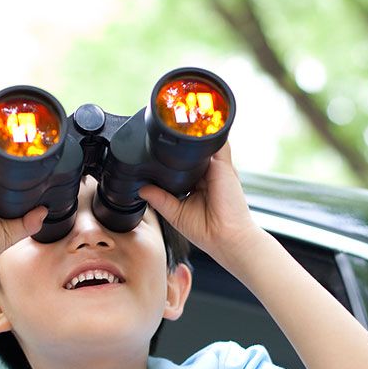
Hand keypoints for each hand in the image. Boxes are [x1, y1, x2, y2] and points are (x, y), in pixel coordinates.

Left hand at [138, 143, 261, 266]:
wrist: (226, 237)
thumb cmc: (206, 231)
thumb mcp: (176, 213)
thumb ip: (160, 199)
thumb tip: (142, 190)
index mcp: (198, 184)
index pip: (183, 166)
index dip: (172, 160)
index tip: (156, 154)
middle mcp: (208, 174)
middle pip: (192, 153)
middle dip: (179, 147)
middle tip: (160, 142)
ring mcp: (216, 168)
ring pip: (202, 144)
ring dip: (191, 138)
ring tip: (175, 132)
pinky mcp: (223, 164)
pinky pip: (216, 142)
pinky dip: (207, 134)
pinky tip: (194, 131)